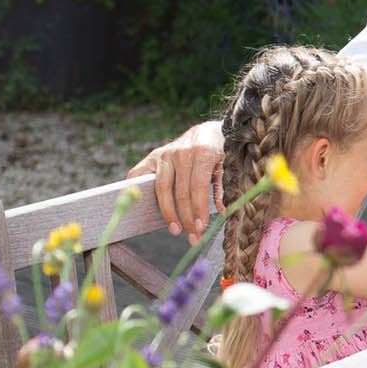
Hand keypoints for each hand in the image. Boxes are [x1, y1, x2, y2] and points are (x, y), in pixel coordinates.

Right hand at [127, 120, 223, 240]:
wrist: (210, 130)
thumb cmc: (222, 151)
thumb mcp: (229, 165)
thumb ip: (223, 186)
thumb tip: (221, 211)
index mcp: (202, 152)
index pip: (197, 187)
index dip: (198, 210)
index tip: (201, 228)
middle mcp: (181, 152)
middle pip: (179, 192)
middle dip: (186, 218)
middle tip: (192, 237)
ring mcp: (165, 153)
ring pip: (161, 188)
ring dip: (167, 212)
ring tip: (175, 230)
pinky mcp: (154, 155)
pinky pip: (139, 174)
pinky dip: (136, 190)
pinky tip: (143, 209)